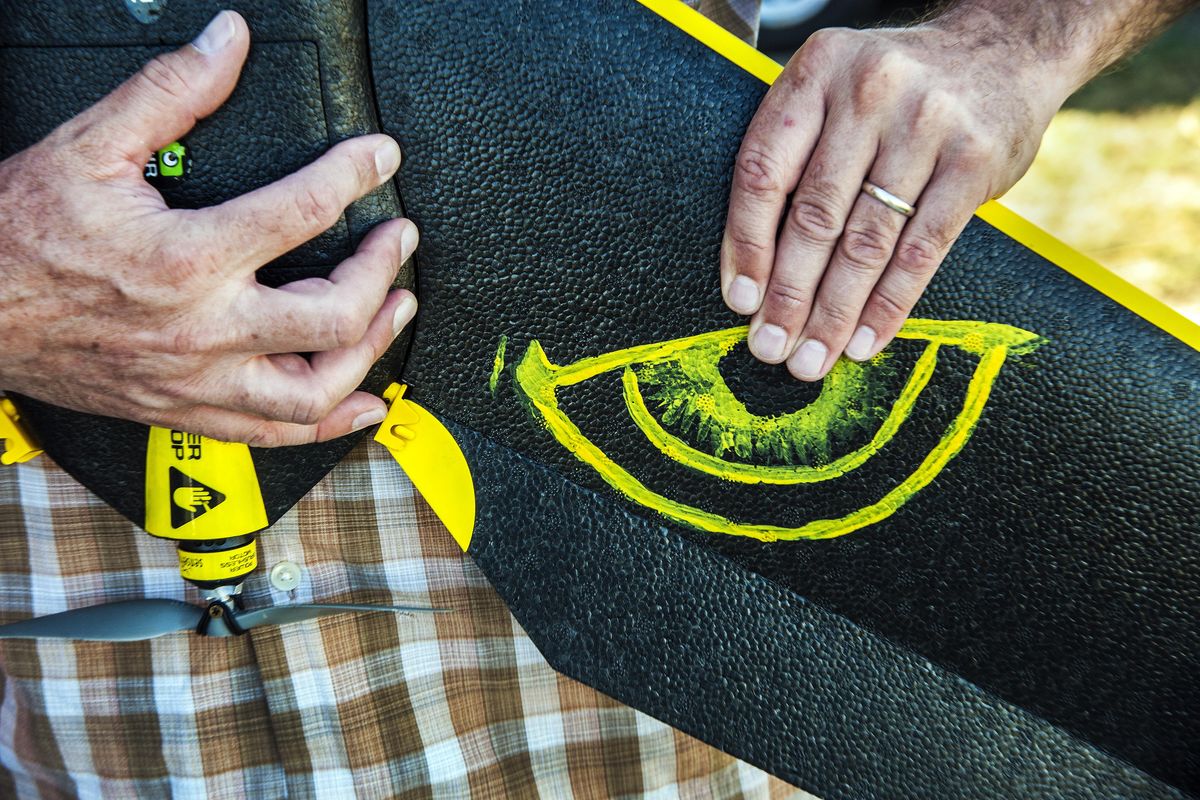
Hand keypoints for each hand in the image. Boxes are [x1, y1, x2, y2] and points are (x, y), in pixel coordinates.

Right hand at [0, 11, 416, 445]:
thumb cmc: (19, 236)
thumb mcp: (90, 146)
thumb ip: (170, 90)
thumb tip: (226, 42)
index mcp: (185, 258)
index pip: (302, 211)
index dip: (355, 175)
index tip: (379, 158)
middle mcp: (202, 330)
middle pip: (331, 317)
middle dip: (381, 273)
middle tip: (397, 239)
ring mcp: (197, 381)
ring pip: (314, 390)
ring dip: (371, 350)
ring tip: (396, 309)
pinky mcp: (186, 411)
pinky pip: (276, 433)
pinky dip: (332, 421)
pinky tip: (365, 401)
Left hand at [721, 22, 1066, 379]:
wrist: (1004, 49)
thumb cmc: (894, 92)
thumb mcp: (836, 91)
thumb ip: (797, 154)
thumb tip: (753, 269)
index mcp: (816, 72)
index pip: (764, 172)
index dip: (745, 244)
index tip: (740, 301)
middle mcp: (868, 92)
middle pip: (814, 215)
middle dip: (788, 295)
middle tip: (770, 349)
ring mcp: (925, 125)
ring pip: (866, 241)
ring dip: (834, 313)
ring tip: (811, 360)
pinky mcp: (972, 162)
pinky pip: (922, 250)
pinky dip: (889, 304)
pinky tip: (867, 342)